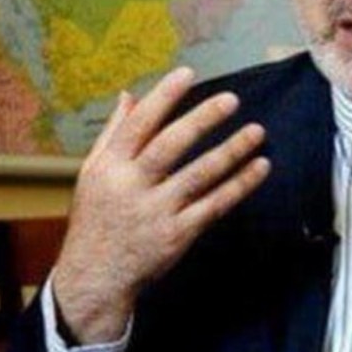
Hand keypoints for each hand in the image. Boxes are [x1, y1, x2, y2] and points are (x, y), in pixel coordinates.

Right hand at [52, 67, 270, 343]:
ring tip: (257, 132)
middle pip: (171, 146)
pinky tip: (259, 168)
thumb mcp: (92, 174)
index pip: (139, 124)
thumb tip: (128, 95)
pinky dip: (239, 186)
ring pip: (199, 175)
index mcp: (110, 167)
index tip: (187, 74)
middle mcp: (132, 187)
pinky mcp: (177, 235)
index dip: (163, 97)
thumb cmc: (96, 220)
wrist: (95, 278)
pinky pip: (214, 205)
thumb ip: (113, 134)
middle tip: (231, 100)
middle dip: (202, 120)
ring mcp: (156, 212)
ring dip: (231, 152)